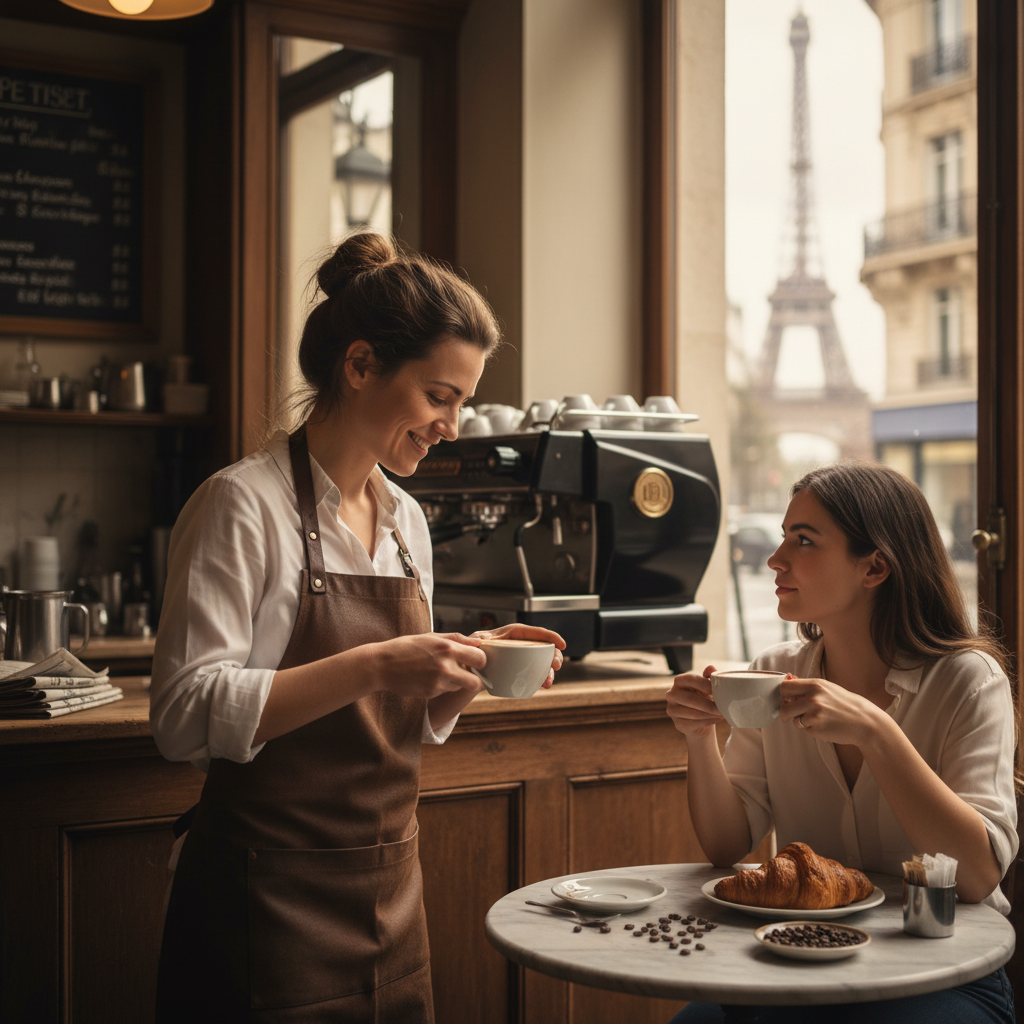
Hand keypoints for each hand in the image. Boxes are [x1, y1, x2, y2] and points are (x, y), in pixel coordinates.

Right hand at [373, 632, 488, 699]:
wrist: (382, 665)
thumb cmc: (406, 647)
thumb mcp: (431, 636)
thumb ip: (456, 639)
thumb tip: (478, 642)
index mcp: (447, 647)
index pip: (480, 658)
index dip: (481, 661)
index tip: (476, 661)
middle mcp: (445, 666)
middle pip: (475, 682)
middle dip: (474, 679)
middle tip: (467, 673)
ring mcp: (438, 682)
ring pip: (459, 687)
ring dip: (455, 682)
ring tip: (440, 672)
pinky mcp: (430, 693)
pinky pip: (445, 691)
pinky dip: (441, 686)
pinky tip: (428, 678)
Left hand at [469, 623, 565, 688]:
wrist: (467, 669)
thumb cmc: (470, 653)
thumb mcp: (470, 645)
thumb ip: (472, 642)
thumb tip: (480, 643)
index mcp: (511, 634)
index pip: (533, 632)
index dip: (550, 636)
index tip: (562, 644)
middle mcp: (519, 644)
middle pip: (542, 647)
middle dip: (553, 656)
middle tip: (556, 667)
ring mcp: (521, 657)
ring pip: (541, 662)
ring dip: (548, 672)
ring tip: (547, 683)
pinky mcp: (519, 670)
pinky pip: (534, 672)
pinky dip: (540, 679)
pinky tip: (542, 685)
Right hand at [666, 665, 722, 737]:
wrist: (702, 720)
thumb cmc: (705, 699)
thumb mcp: (708, 687)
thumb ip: (710, 677)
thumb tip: (710, 668)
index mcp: (679, 681)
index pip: (690, 679)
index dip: (704, 684)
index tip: (717, 691)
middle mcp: (672, 694)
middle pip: (691, 699)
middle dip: (709, 705)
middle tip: (722, 708)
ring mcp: (672, 710)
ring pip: (693, 713)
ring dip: (710, 714)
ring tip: (722, 713)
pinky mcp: (678, 724)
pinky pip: (694, 723)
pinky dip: (708, 722)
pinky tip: (716, 719)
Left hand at [779, 677, 886, 744]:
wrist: (864, 721)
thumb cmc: (844, 703)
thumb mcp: (826, 688)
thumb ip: (806, 686)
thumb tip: (787, 678)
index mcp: (814, 685)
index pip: (785, 687)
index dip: (784, 694)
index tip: (788, 698)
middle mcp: (812, 699)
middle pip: (784, 707)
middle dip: (787, 711)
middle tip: (794, 712)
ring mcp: (814, 715)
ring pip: (793, 720)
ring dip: (800, 720)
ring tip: (816, 718)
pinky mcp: (817, 730)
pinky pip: (804, 729)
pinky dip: (810, 728)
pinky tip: (823, 725)